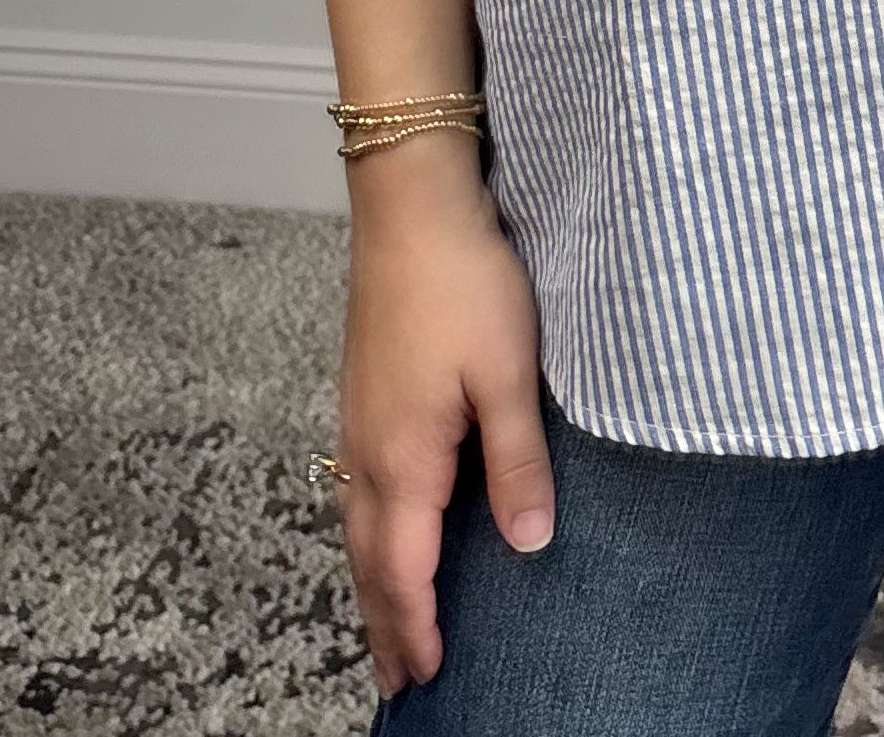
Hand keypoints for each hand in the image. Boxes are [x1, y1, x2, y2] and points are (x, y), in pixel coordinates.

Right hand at [335, 162, 553, 698]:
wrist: (411, 203)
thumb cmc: (464, 281)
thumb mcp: (508, 372)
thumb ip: (518, 462)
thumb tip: (529, 545)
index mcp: (404, 458)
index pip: (405, 569)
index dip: (416, 627)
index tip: (428, 676)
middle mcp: (367, 449)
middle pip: (368, 560)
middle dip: (382, 624)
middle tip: (397, 680)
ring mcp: (357, 419)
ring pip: (355, 525)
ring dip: (370, 581)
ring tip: (385, 621)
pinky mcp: (362, 391)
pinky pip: (354, 488)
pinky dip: (366, 532)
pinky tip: (383, 526)